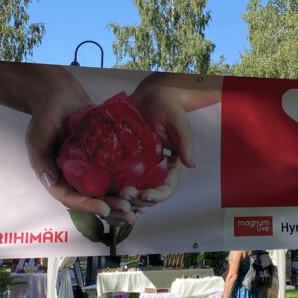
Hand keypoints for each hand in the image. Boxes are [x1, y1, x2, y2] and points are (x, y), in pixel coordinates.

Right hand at [22, 69, 135, 221]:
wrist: (59, 96)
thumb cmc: (44, 117)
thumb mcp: (36, 138)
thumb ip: (41, 160)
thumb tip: (50, 181)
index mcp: (58, 179)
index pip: (72, 199)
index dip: (88, 206)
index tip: (104, 209)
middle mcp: (75, 178)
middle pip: (93, 200)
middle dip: (111, 208)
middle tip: (129, 212)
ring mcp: (90, 169)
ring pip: (107, 191)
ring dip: (122, 200)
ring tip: (139, 208)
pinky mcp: (103, 158)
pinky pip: (116, 173)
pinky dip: (128, 182)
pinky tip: (143, 188)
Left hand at [125, 76, 204, 209]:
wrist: (150, 96)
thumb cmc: (168, 107)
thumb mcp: (179, 123)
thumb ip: (185, 142)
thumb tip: (191, 164)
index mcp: (170, 165)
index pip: (167, 187)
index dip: (158, 195)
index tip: (145, 196)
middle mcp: (154, 170)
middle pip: (148, 195)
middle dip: (138, 200)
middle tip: (124, 196)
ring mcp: (138, 167)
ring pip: (133, 192)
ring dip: (125, 198)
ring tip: (115, 196)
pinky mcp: (123, 161)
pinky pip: (119, 179)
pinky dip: (113, 189)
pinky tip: (106, 192)